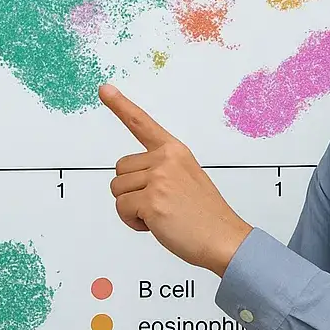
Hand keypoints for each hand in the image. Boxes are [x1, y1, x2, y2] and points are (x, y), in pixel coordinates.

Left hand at [98, 84, 252, 274]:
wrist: (224, 240)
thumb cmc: (206, 216)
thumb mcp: (186, 179)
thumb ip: (160, 171)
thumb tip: (131, 180)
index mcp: (175, 150)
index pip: (142, 123)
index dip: (120, 105)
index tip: (104, 89)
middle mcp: (166, 159)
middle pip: (120, 170)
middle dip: (131, 191)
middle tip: (159, 205)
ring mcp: (159, 178)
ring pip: (118, 190)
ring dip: (132, 208)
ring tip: (161, 216)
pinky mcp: (152, 201)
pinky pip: (122, 209)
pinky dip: (133, 222)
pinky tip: (157, 225)